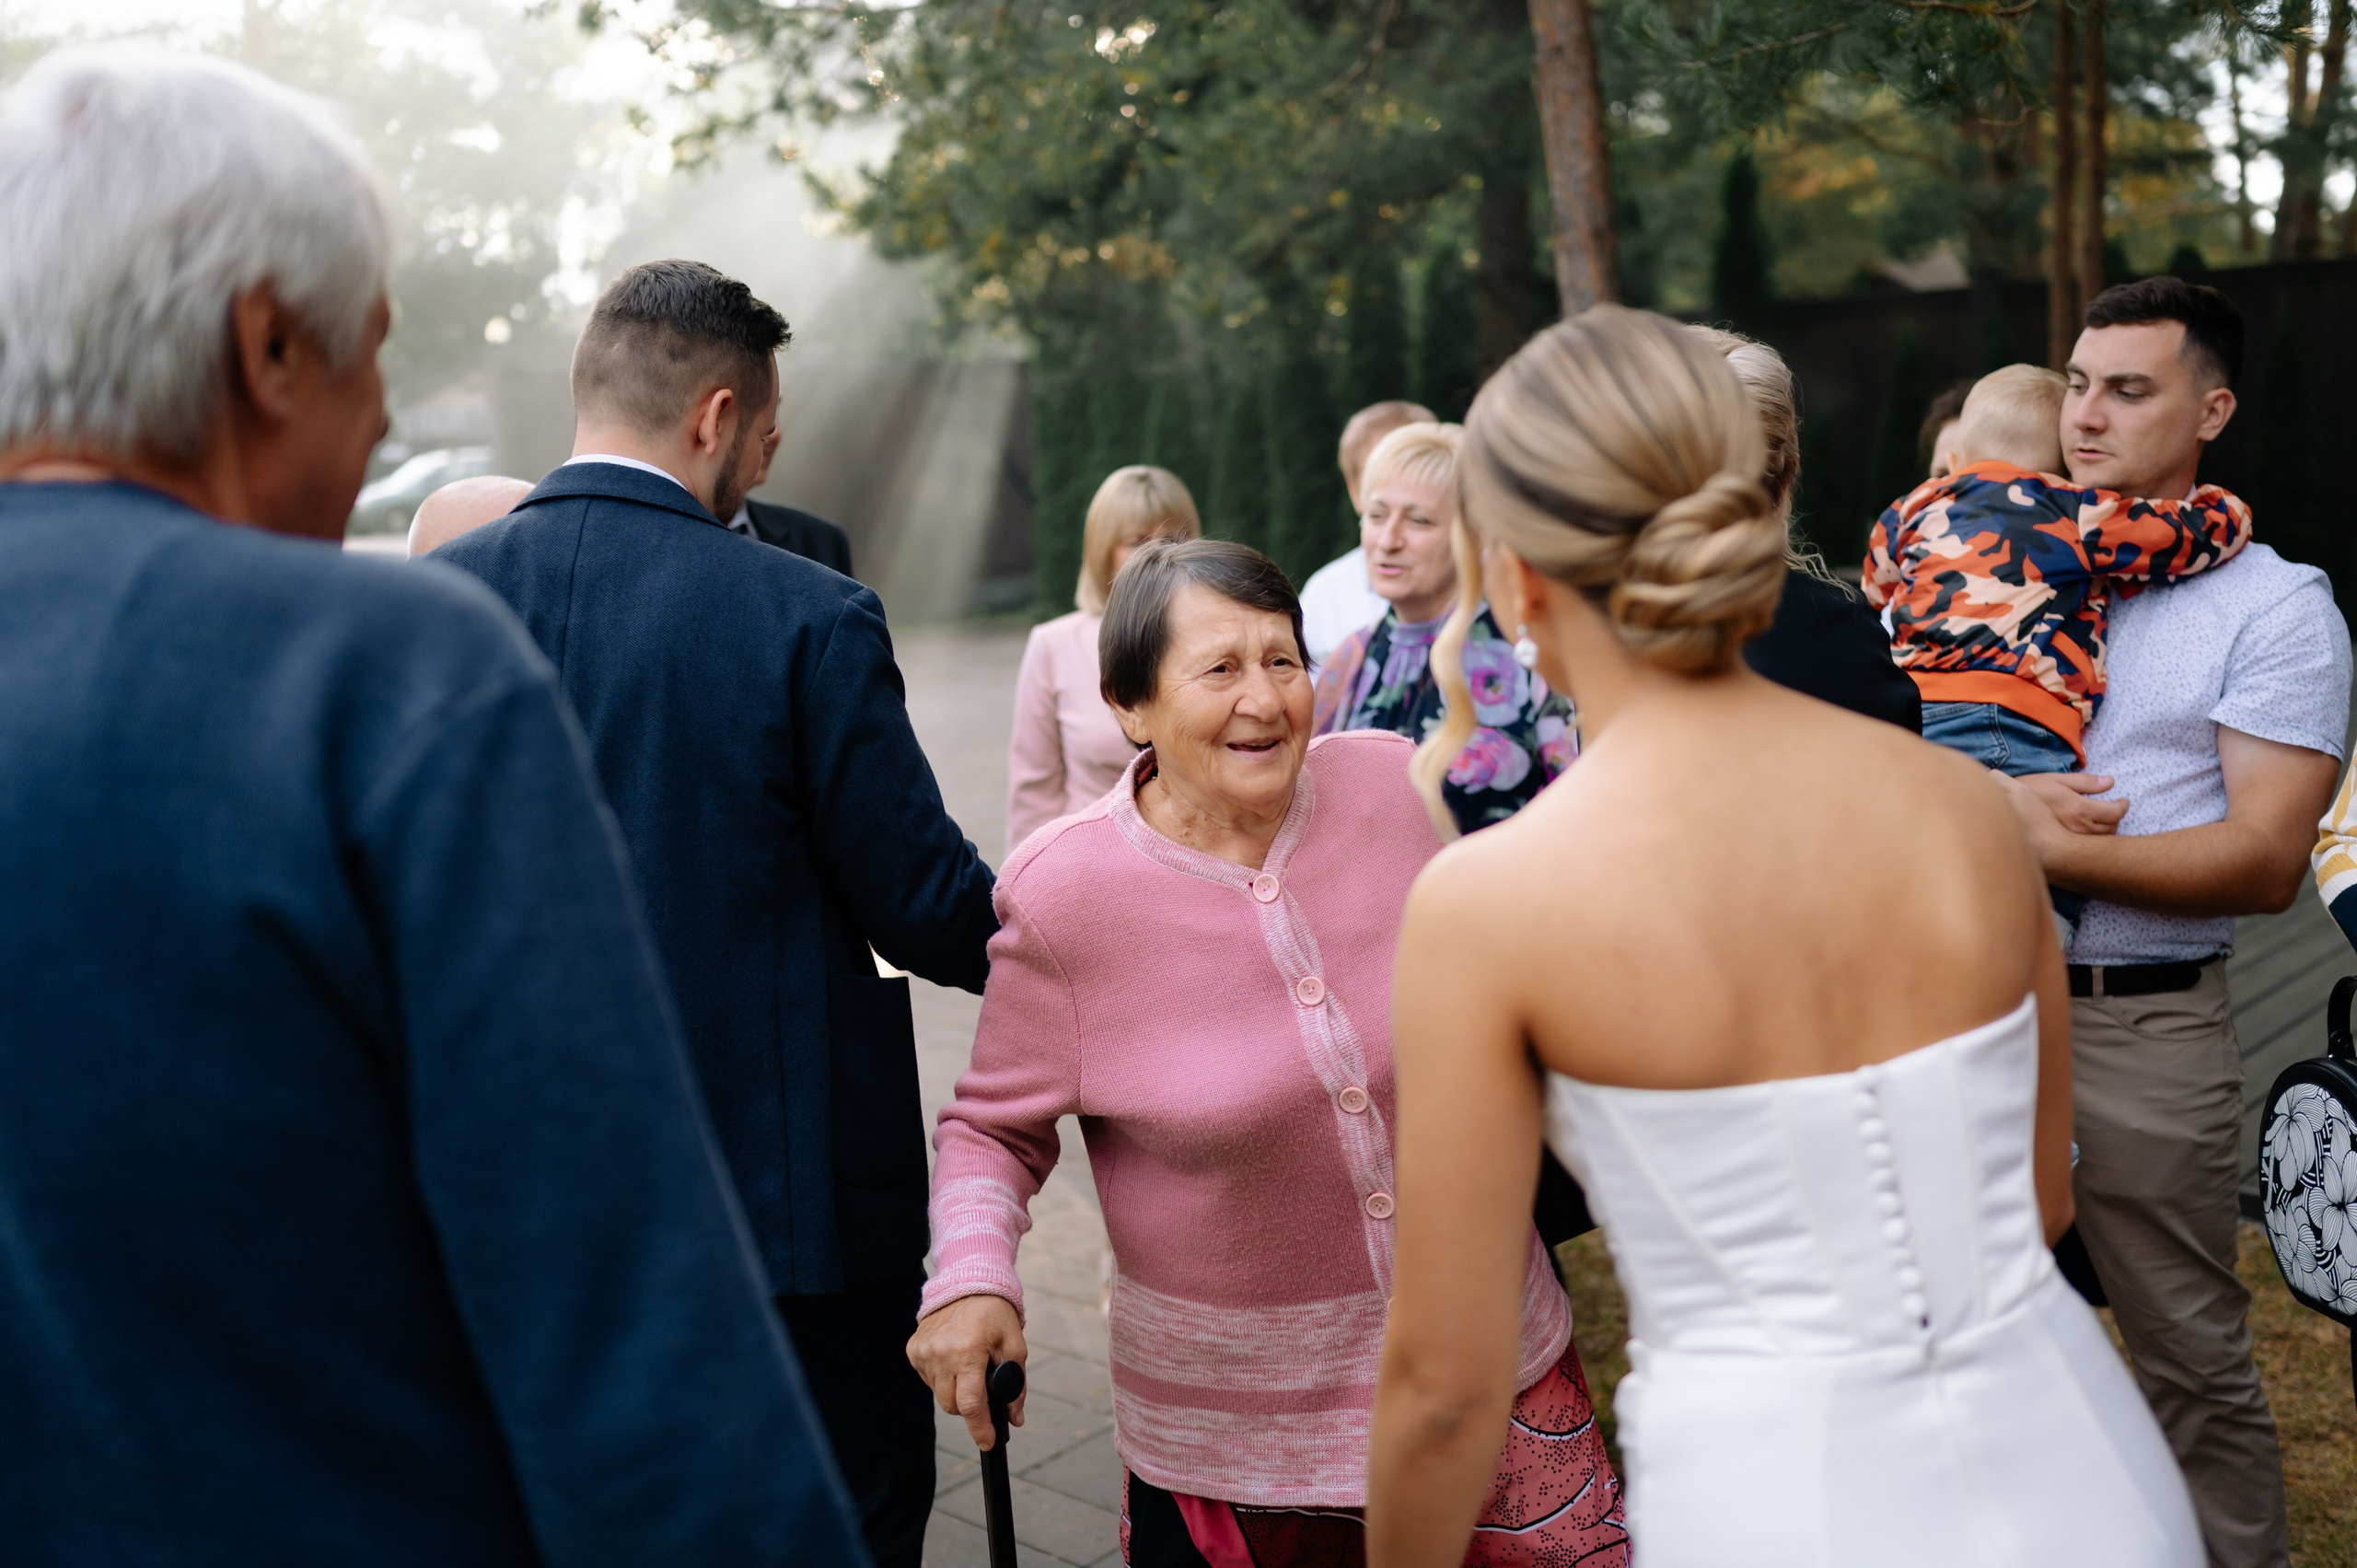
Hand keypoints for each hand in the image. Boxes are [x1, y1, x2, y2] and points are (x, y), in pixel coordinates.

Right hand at [907, 1294, 1027, 1448]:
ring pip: (940, 1394)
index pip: (971, 1404)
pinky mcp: (913, 1348)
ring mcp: (923, 1350)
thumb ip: (1016, 1385)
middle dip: (969, 1408)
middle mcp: (941, 1352)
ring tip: (968, 1365)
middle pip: (952, 1406)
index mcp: (968, 1351)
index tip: (988, 1443)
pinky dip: (943, 1377)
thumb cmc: (995, 1315)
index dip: (981, 1428)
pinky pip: (929, 1379)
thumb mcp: (1015, 1346)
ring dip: (955, 1390)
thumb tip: (1014, 1419)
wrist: (968, 1283)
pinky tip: (953, 1358)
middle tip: (983, 1390)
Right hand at [2001, 771, 2127, 837]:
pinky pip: (2087, 846)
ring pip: (2101, 840)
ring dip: (2107, 830)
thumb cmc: (2030, 791)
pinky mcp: (2063, 846)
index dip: (2123, 806)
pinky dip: (2094, 839)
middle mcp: (2079, 828)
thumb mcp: (2056, 780)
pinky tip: (2087, 831)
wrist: (2006, 811)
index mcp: (2080, 809)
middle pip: (2112, 828)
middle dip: (2116, 818)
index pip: (2115, 812)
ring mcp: (2071, 840)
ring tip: (2102, 820)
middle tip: (2113, 809)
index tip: (2123, 800)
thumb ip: (2085, 781)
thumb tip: (2110, 781)